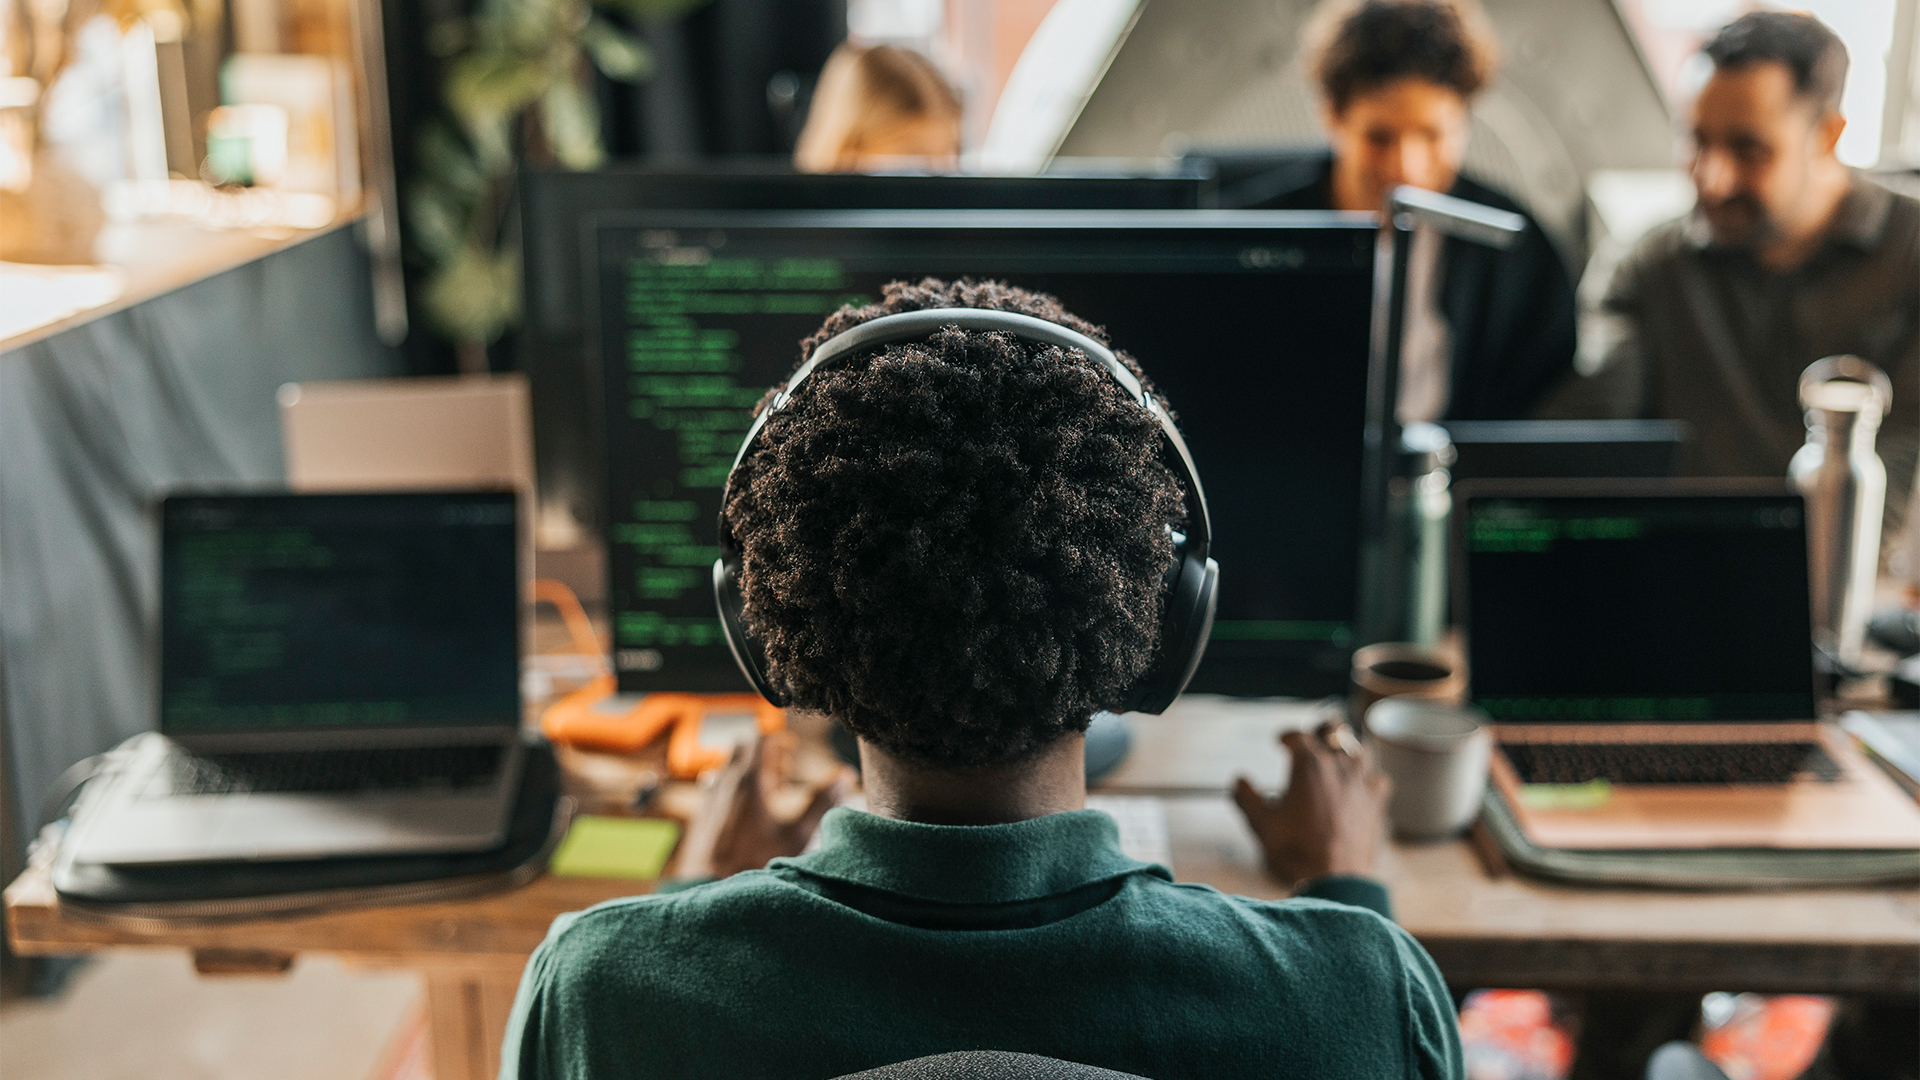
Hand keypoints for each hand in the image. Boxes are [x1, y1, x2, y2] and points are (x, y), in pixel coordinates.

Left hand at [674, 732, 854, 879]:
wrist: (710, 886)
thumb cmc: (755, 861)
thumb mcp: (797, 834)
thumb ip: (822, 801)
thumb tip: (846, 775)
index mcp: (750, 780)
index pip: (759, 737)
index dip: (778, 739)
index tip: (792, 750)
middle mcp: (726, 781)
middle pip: (742, 747)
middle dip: (763, 753)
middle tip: (783, 772)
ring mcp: (710, 796)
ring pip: (729, 767)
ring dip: (750, 772)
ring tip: (770, 795)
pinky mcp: (702, 812)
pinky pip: (718, 786)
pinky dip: (735, 788)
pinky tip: (748, 814)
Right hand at [1232, 720, 1390, 887]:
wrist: (1333, 878)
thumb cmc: (1295, 849)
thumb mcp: (1261, 823)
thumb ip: (1246, 798)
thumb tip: (1238, 782)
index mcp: (1308, 764)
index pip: (1297, 736)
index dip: (1286, 737)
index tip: (1280, 741)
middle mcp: (1338, 765)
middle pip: (1333, 731)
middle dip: (1321, 730)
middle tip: (1313, 737)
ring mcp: (1361, 782)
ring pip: (1359, 750)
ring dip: (1346, 749)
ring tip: (1336, 756)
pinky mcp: (1376, 802)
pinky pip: (1377, 779)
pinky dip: (1368, 778)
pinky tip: (1361, 786)